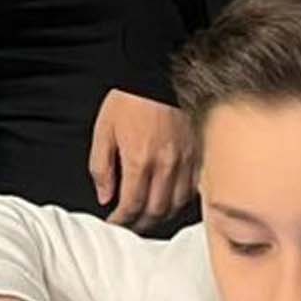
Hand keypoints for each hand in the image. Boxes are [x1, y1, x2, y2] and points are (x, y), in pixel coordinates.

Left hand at [90, 89, 196, 226]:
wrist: (156, 75)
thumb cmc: (129, 99)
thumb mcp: (103, 129)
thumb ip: (101, 167)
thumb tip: (105, 196)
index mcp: (139, 160)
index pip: (132, 205)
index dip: (122, 221)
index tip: (115, 223)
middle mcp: (165, 165)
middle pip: (156, 211)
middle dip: (141, 224)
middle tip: (130, 225)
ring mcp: (186, 161)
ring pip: (177, 204)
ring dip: (161, 216)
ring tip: (148, 217)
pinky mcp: (198, 154)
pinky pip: (194, 189)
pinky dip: (181, 200)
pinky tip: (171, 200)